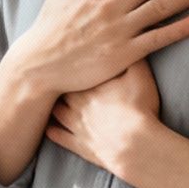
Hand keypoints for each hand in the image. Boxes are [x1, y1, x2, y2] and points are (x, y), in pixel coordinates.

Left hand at [45, 56, 162, 174]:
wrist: (135, 144)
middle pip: (60, 90)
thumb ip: (131, 58)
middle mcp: (77, 104)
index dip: (67, 65)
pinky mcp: (80, 146)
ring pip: (56, 112)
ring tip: (49, 98)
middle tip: (52, 76)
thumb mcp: (140, 76)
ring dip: (53, 105)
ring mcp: (77, 126)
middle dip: (57, 83)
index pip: (71, 70)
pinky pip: (59, 137)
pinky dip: (52, 132)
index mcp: (89, 85)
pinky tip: (48, 128)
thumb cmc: (138, 108)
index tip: (63, 59)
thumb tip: (126, 41)